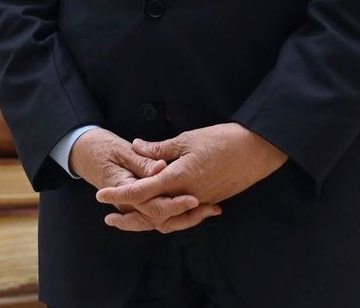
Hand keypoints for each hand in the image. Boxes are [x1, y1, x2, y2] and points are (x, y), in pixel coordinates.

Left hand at [94, 124, 288, 231]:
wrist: (258, 150)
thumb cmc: (223, 140)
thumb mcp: (187, 139)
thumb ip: (159, 149)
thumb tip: (136, 146)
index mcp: (178, 178)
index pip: (142, 191)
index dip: (120, 194)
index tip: (101, 196)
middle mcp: (188, 195)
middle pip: (153, 215)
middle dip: (129, 217)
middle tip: (110, 217)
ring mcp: (201, 201)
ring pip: (170, 220)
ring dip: (149, 220)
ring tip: (131, 217)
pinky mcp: (210, 201)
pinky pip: (185, 216)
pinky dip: (170, 217)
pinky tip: (163, 211)